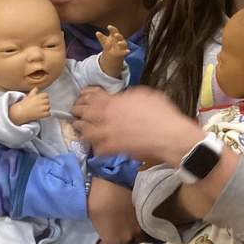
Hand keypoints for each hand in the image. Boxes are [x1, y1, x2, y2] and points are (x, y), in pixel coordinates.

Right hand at [9, 86, 50, 124]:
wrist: (20, 112)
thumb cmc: (25, 104)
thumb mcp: (29, 96)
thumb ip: (33, 91)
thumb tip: (37, 88)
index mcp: (37, 97)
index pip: (46, 95)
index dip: (44, 98)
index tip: (41, 100)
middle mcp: (40, 102)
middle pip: (48, 101)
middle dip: (45, 103)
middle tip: (40, 106)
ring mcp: (42, 108)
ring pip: (48, 107)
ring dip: (46, 109)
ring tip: (41, 110)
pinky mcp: (42, 114)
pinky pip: (49, 113)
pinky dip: (46, 114)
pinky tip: (42, 114)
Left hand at [72, 86, 204, 164]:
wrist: (168, 135)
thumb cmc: (161, 112)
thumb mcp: (144, 94)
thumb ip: (127, 95)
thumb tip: (121, 98)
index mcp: (114, 101)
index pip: (92, 96)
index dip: (85, 96)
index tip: (82, 97)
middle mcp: (106, 117)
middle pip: (85, 113)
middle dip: (78, 111)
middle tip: (75, 111)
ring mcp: (108, 134)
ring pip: (86, 131)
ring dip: (81, 128)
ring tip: (78, 127)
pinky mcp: (113, 149)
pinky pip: (97, 149)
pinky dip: (95, 147)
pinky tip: (95, 146)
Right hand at [87, 176, 143, 243]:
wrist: (102, 199)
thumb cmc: (118, 194)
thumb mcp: (134, 202)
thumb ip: (136, 213)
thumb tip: (136, 214)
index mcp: (142, 223)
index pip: (146, 235)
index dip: (142, 238)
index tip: (139, 241)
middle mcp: (135, 232)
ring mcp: (123, 238)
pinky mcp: (110, 241)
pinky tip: (100, 242)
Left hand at [98, 25, 130, 77]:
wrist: (111, 53)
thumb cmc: (109, 45)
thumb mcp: (104, 41)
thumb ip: (101, 37)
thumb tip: (97, 33)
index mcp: (114, 36)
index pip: (114, 31)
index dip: (112, 29)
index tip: (108, 26)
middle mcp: (119, 39)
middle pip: (120, 36)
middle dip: (118, 35)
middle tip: (115, 34)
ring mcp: (122, 46)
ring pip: (123, 43)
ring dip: (122, 43)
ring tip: (119, 43)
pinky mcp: (123, 51)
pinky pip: (125, 51)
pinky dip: (127, 51)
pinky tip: (128, 51)